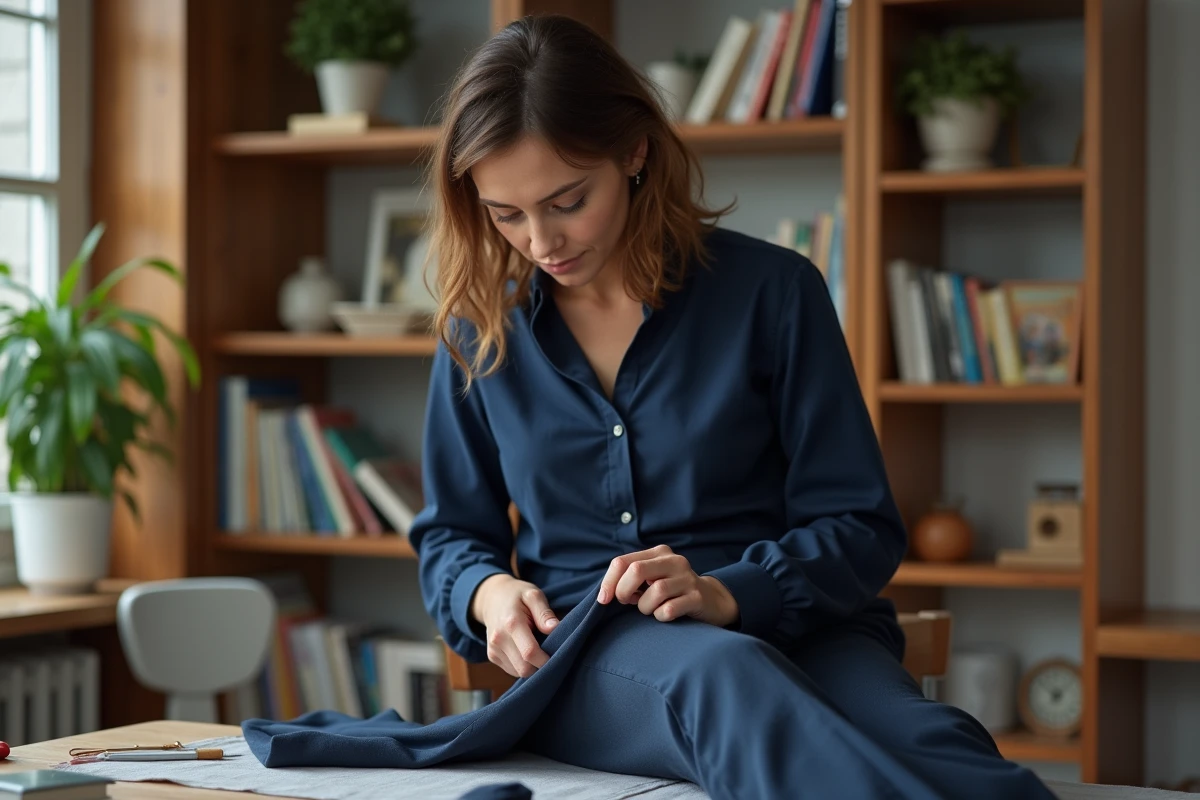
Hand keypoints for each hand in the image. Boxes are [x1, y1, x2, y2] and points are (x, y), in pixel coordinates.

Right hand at [470, 574, 559, 678]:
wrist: (491, 598)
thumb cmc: (517, 595)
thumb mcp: (533, 594)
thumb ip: (544, 612)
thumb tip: (555, 628)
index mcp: (511, 623)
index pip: (530, 653)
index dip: (546, 660)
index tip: (559, 655)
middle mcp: (498, 639)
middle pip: (524, 668)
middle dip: (540, 666)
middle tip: (551, 653)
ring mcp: (493, 649)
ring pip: (518, 672)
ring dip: (532, 666)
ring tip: (538, 649)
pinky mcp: (492, 656)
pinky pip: (512, 670)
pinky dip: (523, 665)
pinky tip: (527, 651)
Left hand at [597, 544, 738, 627]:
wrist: (711, 600)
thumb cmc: (672, 591)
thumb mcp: (652, 578)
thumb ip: (630, 579)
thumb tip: (606, 594)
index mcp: (659, 553)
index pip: (622, 562)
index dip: (608, 582)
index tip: (603, 600)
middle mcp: (674, 561)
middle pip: (636, 570)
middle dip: (623, 591)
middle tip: (626, 603)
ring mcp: (688, 578)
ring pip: (654, 591)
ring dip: (645, 607)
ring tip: (650, 609)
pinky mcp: (697, 597)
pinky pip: (669, 609)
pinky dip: (661, 616)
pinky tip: (664, 615)